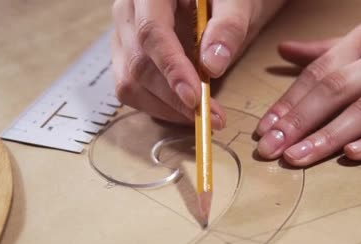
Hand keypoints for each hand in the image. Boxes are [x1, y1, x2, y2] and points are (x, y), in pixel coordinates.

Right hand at [111, 0, 285, 128]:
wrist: (218, 0)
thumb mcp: (237, 2)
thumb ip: (228, 27)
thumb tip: (212, 66)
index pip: (151, 32)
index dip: (171, 69)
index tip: (194, 97)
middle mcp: (128, 12)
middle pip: (138, 63)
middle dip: (174, 98)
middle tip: (211, 116)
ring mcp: (123, 37)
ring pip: (130, 84)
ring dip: (167, 108)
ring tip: (204, 115)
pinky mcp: (126, 58)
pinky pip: (134, 91)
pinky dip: (161, 107)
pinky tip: (187, 109)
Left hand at [256, 0, 360, 165]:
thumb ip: (327, 49)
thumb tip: (283, 51)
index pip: (319, 72)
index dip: (288, 102)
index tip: (263, 129)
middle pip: (336, 90)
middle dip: (298, 122)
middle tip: (269, 149)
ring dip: (328, 136)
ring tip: (296, 158)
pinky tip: (352, 155)